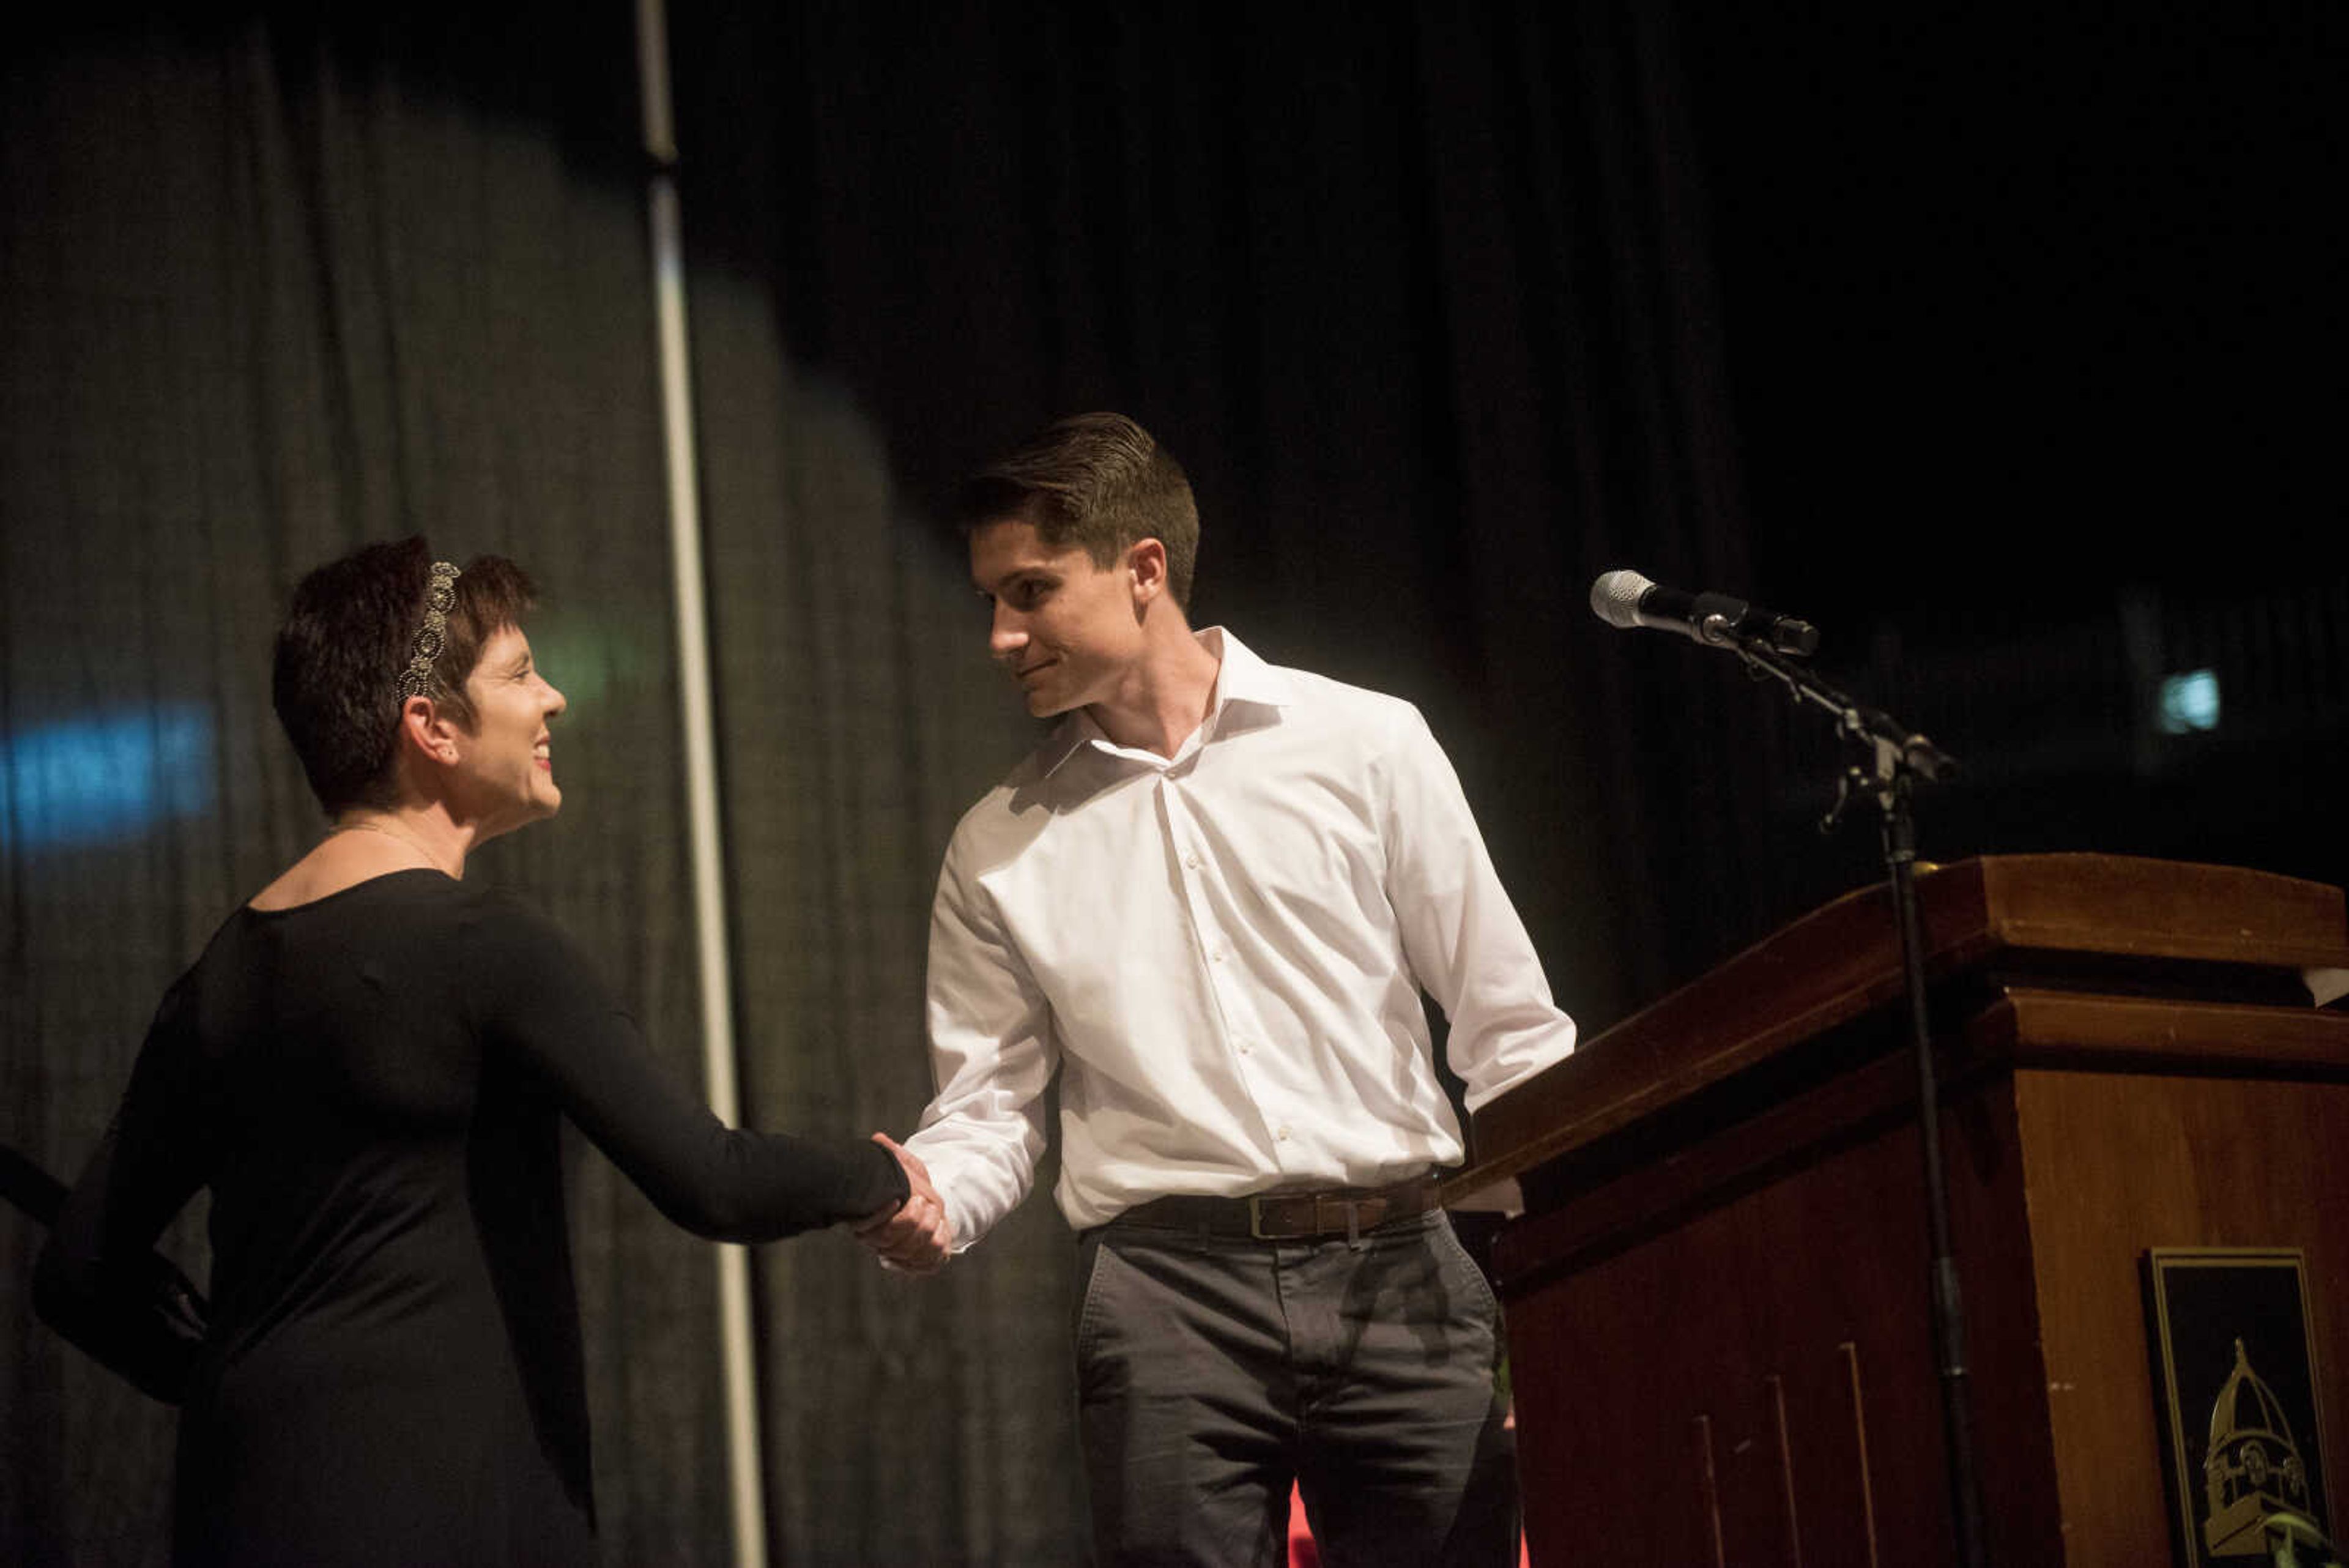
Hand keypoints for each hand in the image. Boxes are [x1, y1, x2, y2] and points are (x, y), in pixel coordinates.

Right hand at [855, 1133, 953, 1274]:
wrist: (923, 1199)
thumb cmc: (908, 1180)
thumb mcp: (901, 1164)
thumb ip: (891, 1153)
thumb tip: (879, 1138)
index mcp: (867, 1221)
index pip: (873, 1228)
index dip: (890, 1215)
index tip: (905, 1197)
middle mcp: (877, 1243)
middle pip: (891, 1243)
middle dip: (916, 1220)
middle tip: (924, 1202)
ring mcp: (897, 1255)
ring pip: (912, 1253)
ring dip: (929, 1231)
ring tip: (934, 1214)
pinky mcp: (918, 1263)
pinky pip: (928, 1264)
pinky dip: (938, 1248)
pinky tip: (940, 1230)